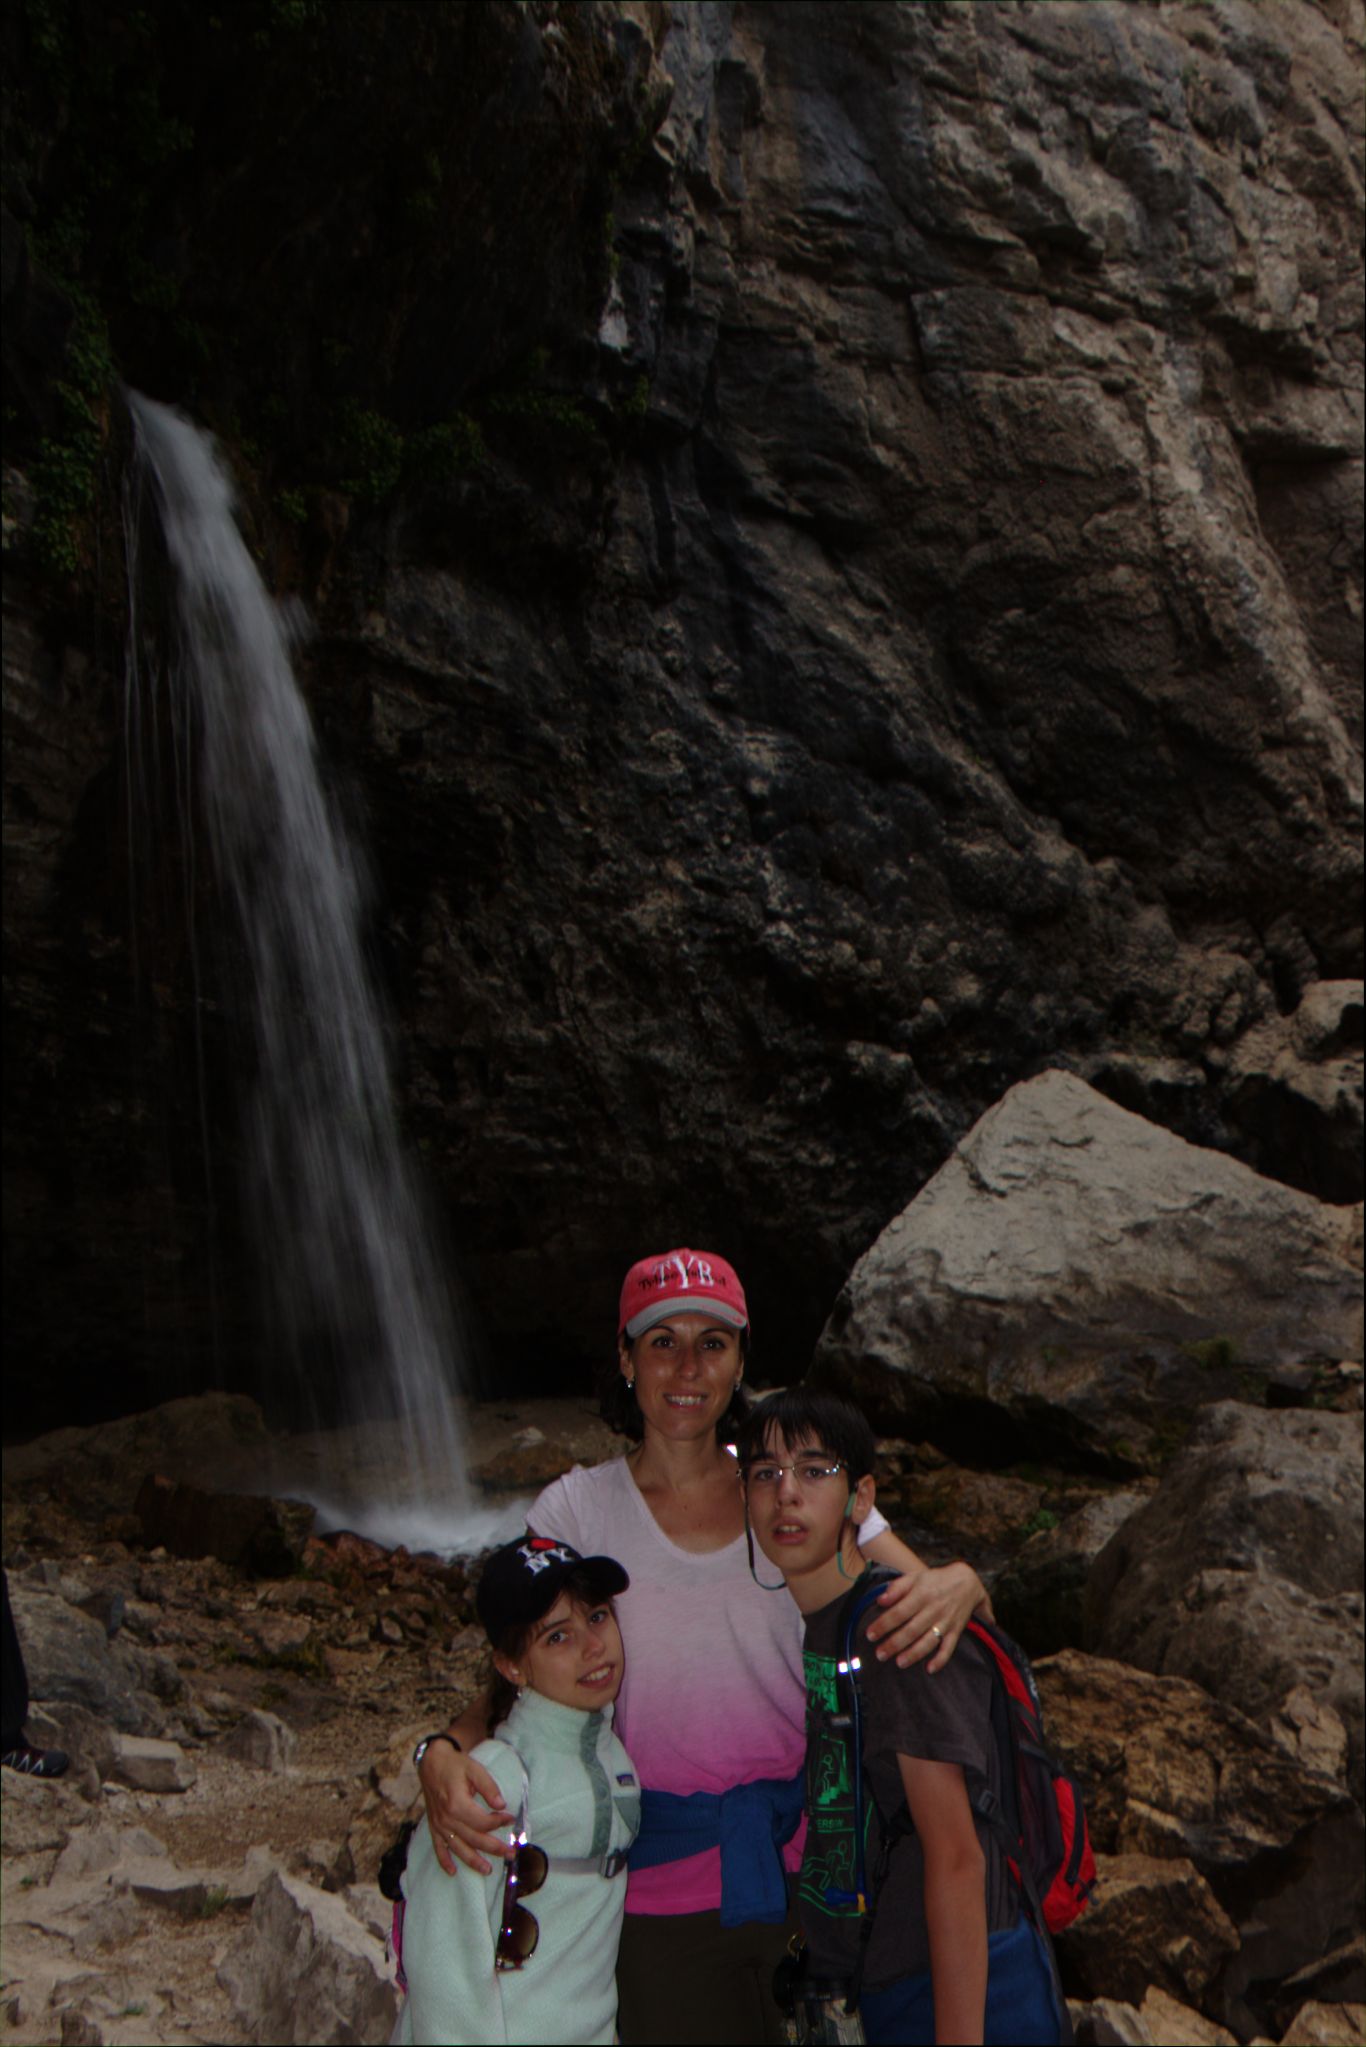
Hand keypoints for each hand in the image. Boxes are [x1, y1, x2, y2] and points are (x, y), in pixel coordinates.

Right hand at [418, 1738, 513, 1875]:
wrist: (432, 1762)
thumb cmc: (455, 1765)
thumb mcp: (475, 1769)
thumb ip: (489, 1787)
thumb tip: (501, 1804)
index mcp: (457, 1804)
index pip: (483, 1822)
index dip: (499, 1822)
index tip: (510, 1818)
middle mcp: (447, 1819)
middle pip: (474, 1839)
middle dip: (494, 1848)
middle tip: (510, 1853)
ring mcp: (439, 1825)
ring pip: (458, 1848)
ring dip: (473, 1862)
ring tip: (488, 1870)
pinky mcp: (433, 1827)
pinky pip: (438, 1848)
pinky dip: (444, 1861)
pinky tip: (452, 1872)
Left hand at [862, 1559, 987, 1671]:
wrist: (967, 1582)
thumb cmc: (935, 1580)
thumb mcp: (915, 1577)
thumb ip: (897, 1587)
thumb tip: (880, 1600)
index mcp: (921, 1594)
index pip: (899, 1612)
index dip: (884, 1624)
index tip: (870, 1634)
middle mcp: (934, 1609)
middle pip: (912, 1630)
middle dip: (894, 1644)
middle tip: (880, 1654)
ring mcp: (946, 1622)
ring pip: (929, 1641)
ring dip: (914, 1654)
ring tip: (899, 1663)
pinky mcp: (956, 1631)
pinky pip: (949, 1648)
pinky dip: (940, 1660)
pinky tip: (929, 1669)